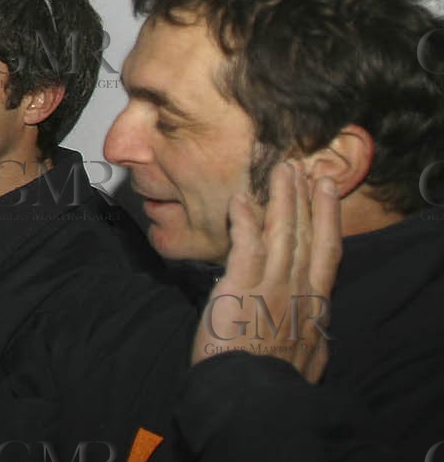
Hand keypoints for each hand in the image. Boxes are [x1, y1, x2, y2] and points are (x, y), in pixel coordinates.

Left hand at [191, 161, 341, 381]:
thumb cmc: (275, 381)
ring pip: (279, 233)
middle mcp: (296, 290)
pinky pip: (244, 246)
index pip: (325, 253)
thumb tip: (319, 336)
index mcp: (313, 306)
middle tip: (305, 169)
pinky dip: (244, 221)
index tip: (326, 192)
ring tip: (280, 173)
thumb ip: (313, 340)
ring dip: (280, 199)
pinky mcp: (240, 287)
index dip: (326, 219)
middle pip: (305, 235)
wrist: (254, 396)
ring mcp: (270, 286)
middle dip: (306, 199)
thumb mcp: (308, 361)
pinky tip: (240, 200)